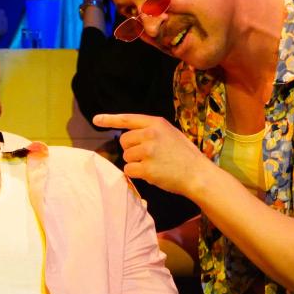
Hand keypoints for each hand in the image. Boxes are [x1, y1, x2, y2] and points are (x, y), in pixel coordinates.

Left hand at [91, 113, 209, 196]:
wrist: (197, 174)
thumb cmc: (184, 155)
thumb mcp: (170, 134)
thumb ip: (152, 131)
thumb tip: (131, 136)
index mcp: (156, 123)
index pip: (127, 119)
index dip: (109, 119)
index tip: (96, 120)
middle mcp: (150, 134)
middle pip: (124, 141)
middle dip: (131, 149)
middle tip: (148, 156)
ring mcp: (148, 151)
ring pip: (126, 156)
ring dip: (135, 162)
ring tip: (154, 164)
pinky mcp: (146, 168)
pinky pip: (129, 170)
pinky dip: (136, 174)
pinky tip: (151, 173)